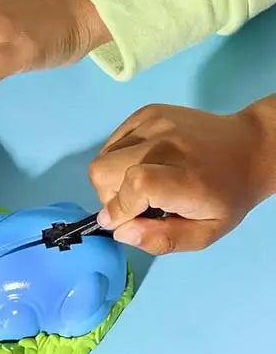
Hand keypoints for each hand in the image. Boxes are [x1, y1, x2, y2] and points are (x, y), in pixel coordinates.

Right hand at [90, 100, 275, 253]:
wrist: (251, 147)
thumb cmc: (226, 196)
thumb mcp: (206, 233)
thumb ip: (163, 240)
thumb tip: (121, 231)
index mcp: (187, 178)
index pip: (135, 186)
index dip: (119, 208)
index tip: (124, 221)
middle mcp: (168, 144)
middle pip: (103, 170)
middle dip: (109, 195)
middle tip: (134, 203)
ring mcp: (156, 124)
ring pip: (103, 157)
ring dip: (111, 178)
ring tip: (139, 183)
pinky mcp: (148, 113)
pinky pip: (112, 142)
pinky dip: (116, 159)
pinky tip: (140, 164)